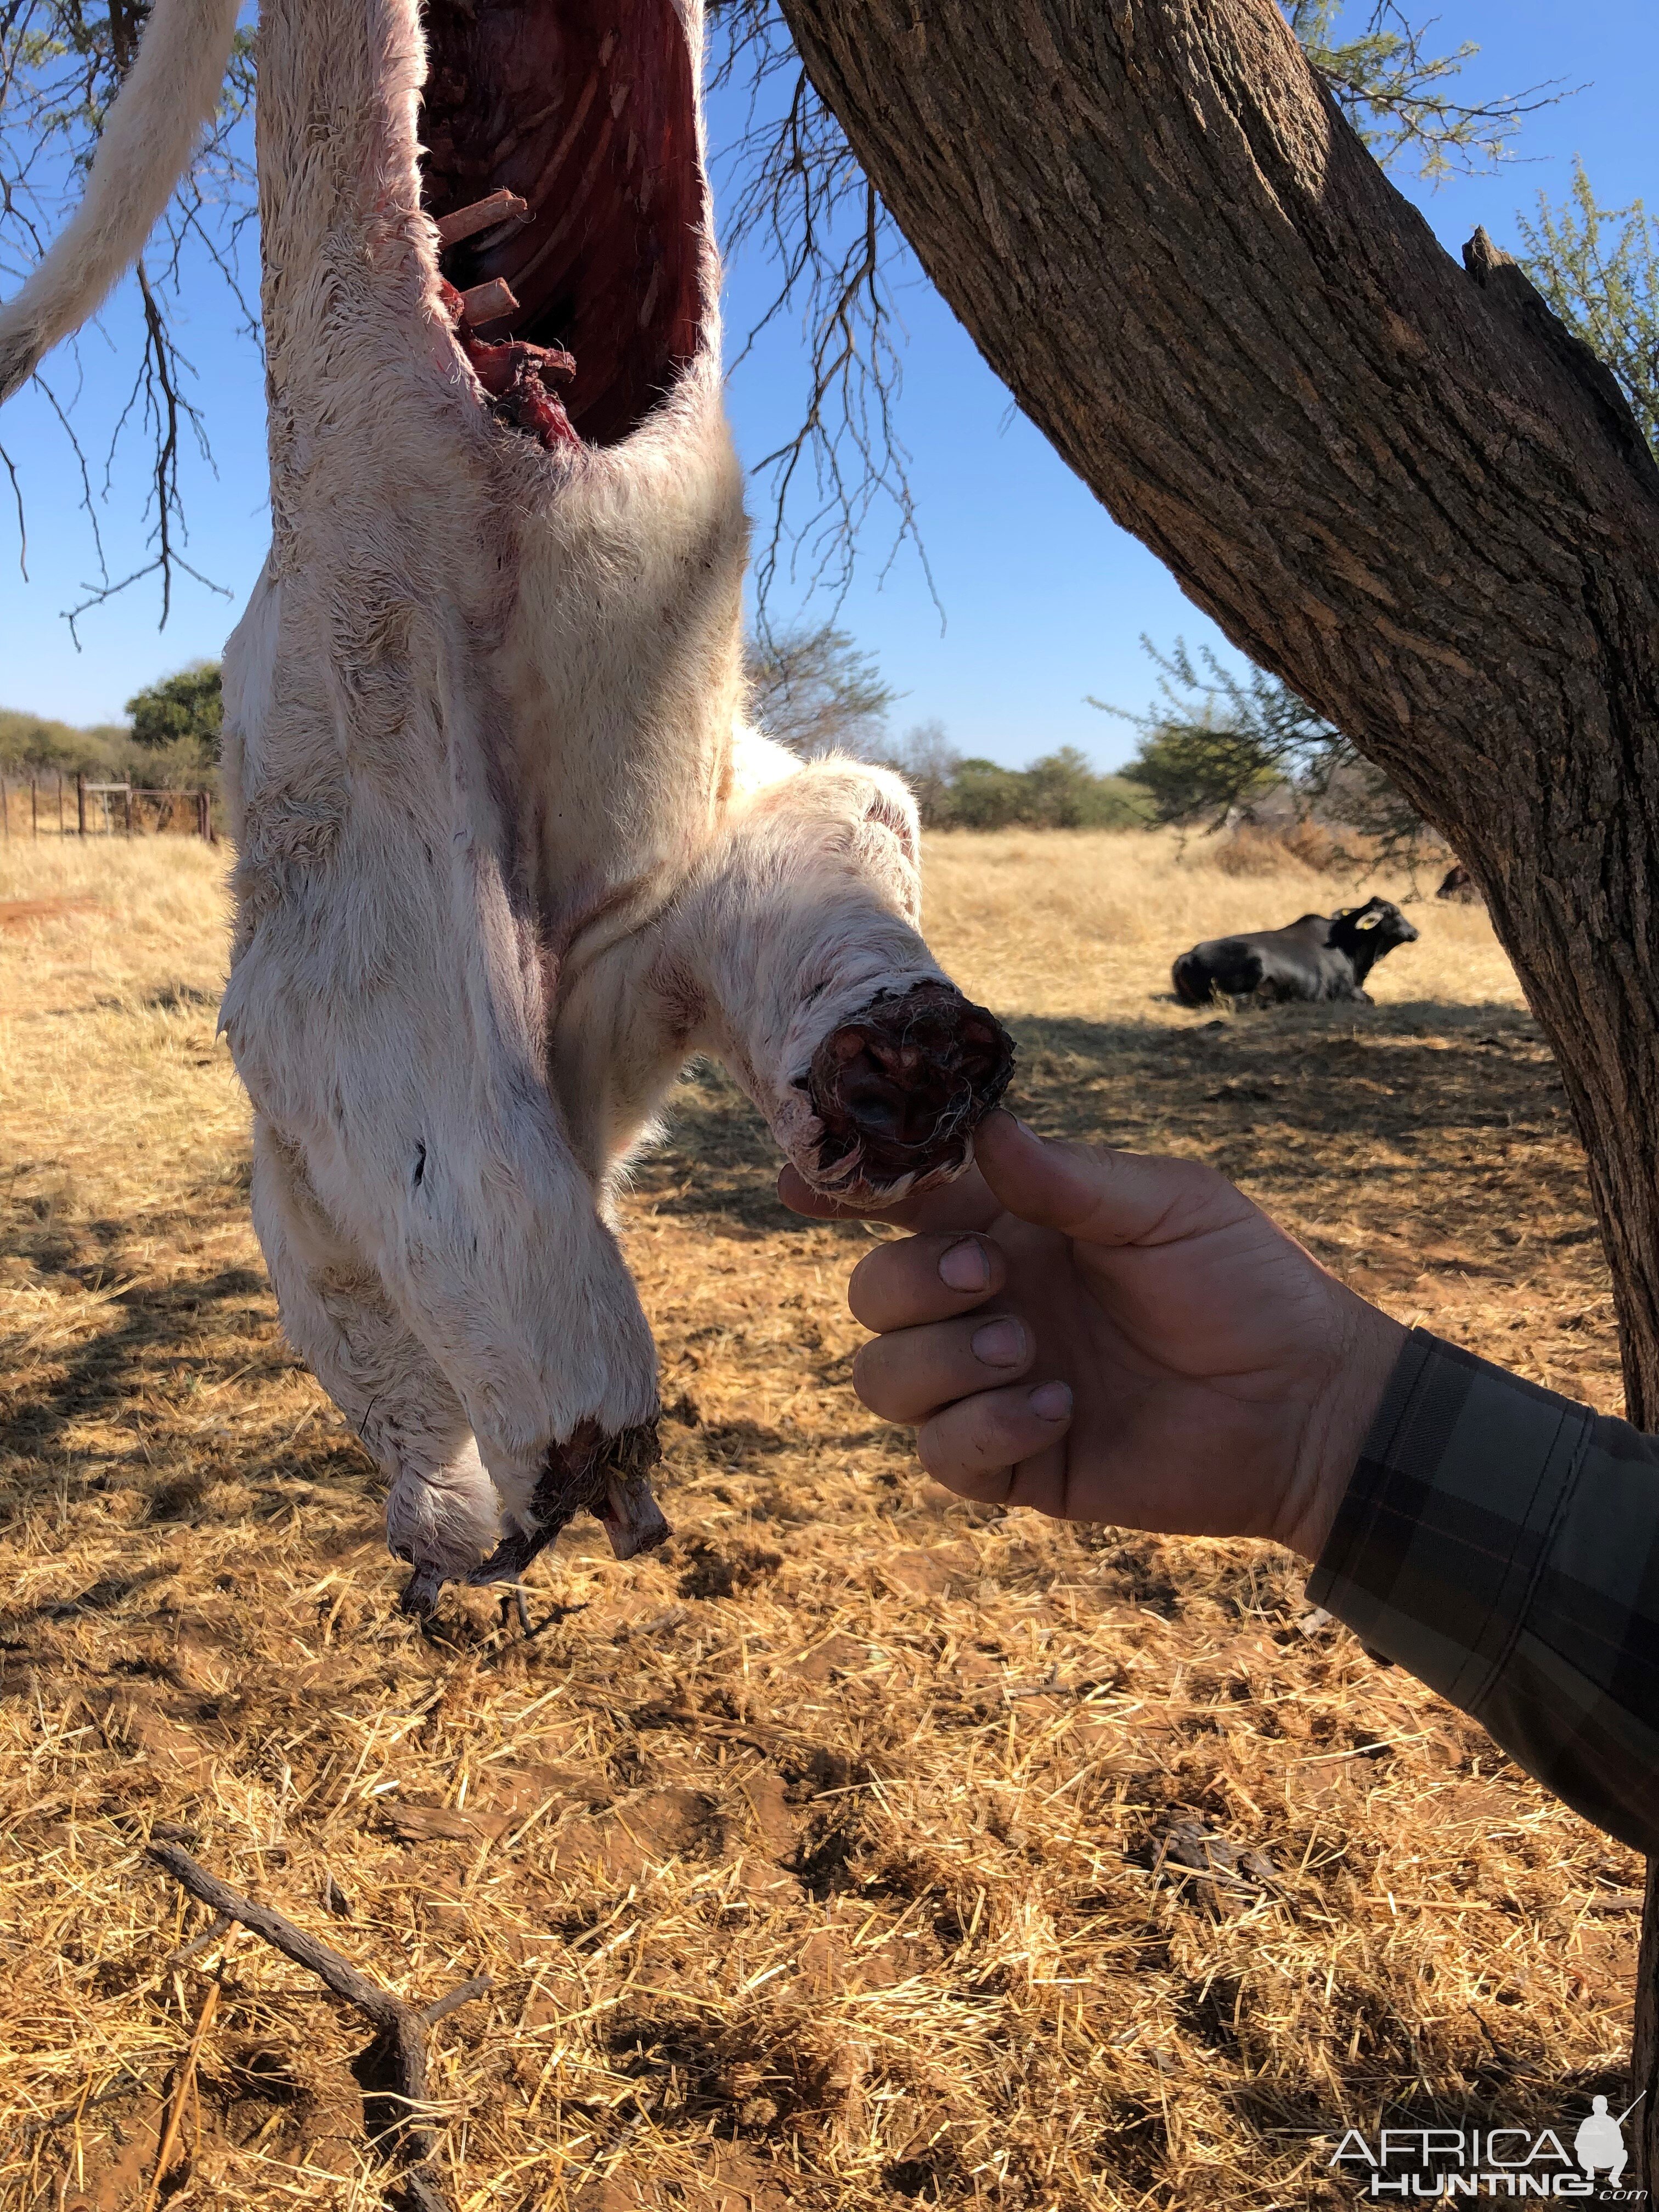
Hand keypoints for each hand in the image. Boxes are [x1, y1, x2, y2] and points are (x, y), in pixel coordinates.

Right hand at [781, 1113, 1404, 1559]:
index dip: (842, 1192)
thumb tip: (982, 1129)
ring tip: (1026, 1352)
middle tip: (992, 1280)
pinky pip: (940, 1455)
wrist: (1308, 1404)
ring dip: (939, 1360)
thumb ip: (1067, 1176)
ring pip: (882, 1376)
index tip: (795, 1184)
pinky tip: (1058, 1407)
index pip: (902, 1206)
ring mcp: (992, 1387)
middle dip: (908, 1283)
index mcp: (1013, 1228)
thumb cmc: (1248, 1283)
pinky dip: (982, 1429)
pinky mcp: (1015, 1465)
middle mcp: (987, 1304)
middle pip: (870, 1292)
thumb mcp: (1167, 1204)